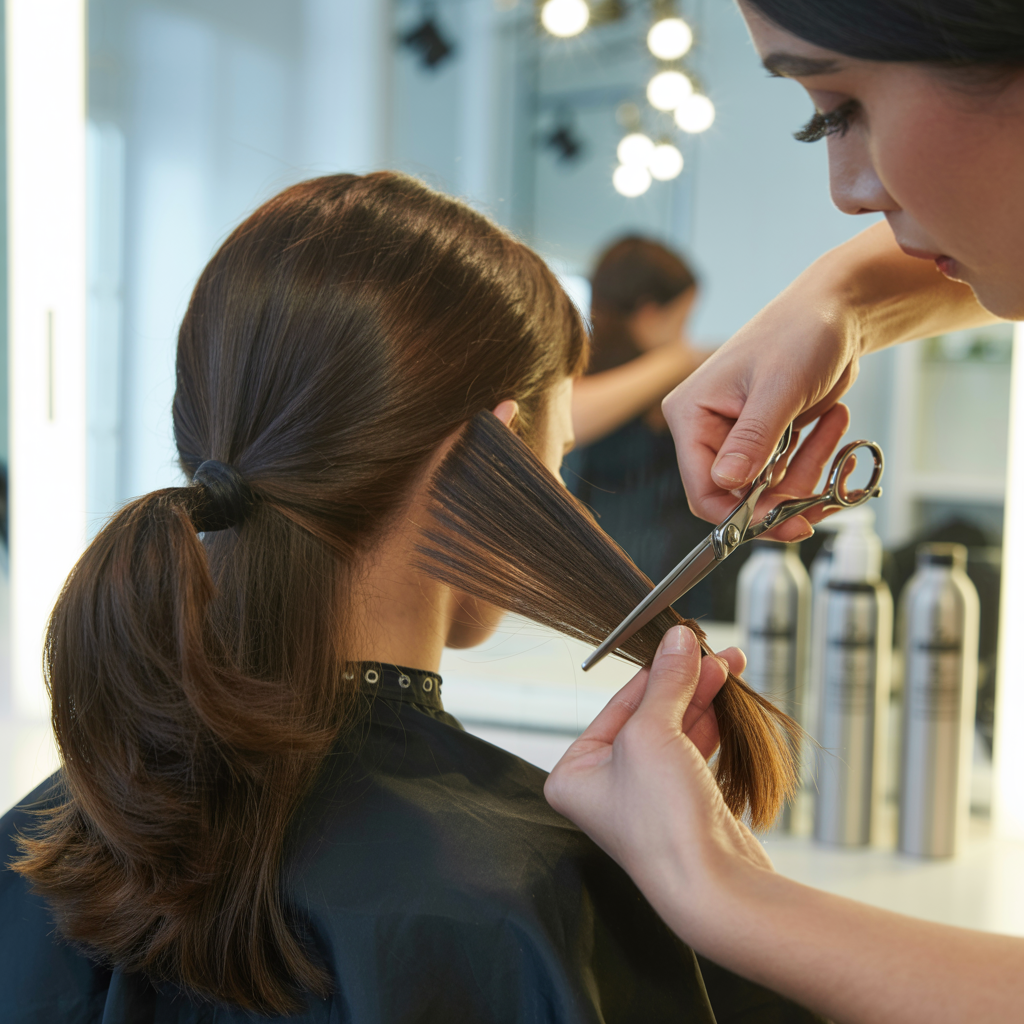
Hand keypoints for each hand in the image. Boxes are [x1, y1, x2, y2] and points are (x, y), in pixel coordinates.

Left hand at [544, 626, 772, 941]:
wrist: (714, 887)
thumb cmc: (662, 820)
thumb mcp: (654, 733)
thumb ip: (667, 680)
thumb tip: (679, 638)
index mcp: (575, 773)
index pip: (616, 703)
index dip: (653, 669)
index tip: (681, 639)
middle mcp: (604, 786)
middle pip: (648, 714)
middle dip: (685, 680)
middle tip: (715, 651)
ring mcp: (645, 798)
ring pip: (675, 730)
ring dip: (703, 697)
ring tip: (731, 664)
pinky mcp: (683, 806)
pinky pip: (695, 752)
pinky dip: (712, 724)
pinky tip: (730, 700)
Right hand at [663, 280, 858, 541]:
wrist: (837, 310)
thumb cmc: (801, 332)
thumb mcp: (778, 386)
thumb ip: (753, 438)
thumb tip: (727, 483)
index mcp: (692, 416)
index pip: (703, 489)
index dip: (742, 514)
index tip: (785, 520)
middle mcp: (708, 431)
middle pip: (737, 497)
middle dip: (782, 497)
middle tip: (821, 492)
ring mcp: (737, 438)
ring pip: (766, 491)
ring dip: (806, 474)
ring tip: (834, 429)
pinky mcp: (766, 440)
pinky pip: (785, 475)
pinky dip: (814, 463)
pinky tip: (833, 424)